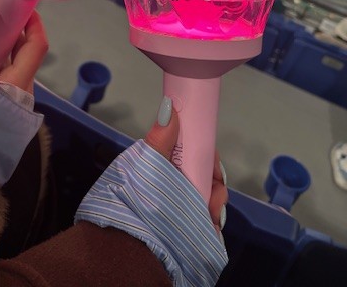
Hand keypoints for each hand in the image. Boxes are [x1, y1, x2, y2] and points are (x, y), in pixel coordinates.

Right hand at [0, 5, 48, 93]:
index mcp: (19, 83)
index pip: (38, 45)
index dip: (34, 22)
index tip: (22, 6)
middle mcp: (23, 90)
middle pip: (27, 52)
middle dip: (16, 30)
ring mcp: (16, 98)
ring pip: (18, 62)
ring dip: (6, 45)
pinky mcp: (7, 101)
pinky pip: (10, 73)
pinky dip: (1, 58)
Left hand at [145, 97, 227, 238]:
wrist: (134, 244)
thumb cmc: (142, 199)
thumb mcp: (151, 164)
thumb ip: (161, 138)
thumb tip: (168, 105)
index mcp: (164, 166)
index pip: (192, 154)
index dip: (206, 157)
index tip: (212, 164)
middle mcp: (172, 184)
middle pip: (204, 175)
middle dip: (214, 182)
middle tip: (213, 196)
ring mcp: (180, 206)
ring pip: (208, 197)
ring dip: (215, 202)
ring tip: (211, 214)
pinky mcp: (187, 229)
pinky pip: (207, 219)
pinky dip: (212, 221)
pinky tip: (211, 225)